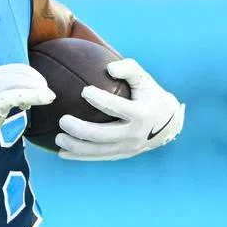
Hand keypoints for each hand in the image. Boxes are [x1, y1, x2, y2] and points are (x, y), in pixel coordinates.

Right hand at [0, 64, 55, 154]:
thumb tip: (23, 99)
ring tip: (48, 98)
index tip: (38, 91)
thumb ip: (3, 95)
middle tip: (46, 95)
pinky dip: (37, 96)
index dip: (32, 77)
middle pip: (23, 72)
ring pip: (24, 81)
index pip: (18, 69)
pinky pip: (21, 95)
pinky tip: (48, 98)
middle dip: (38, 82)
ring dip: (40, 89)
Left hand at [55, 58, 183, 160]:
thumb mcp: (145, 79)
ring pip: (97, 151)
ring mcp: (128, 148)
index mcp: (141, 114)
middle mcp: (134, 134)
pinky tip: (61, 153)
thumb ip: (129, 69)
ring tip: (58, 138)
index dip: (100, 99)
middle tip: (62, 120)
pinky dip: (79, 157)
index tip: (84, 91)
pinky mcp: (122, 155)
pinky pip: (98, 157)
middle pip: (102, 135)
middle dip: (80, 129)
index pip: (117, 107)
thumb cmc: (150, 95)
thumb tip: (109, 68)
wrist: (168, 124)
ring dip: (76, 146)